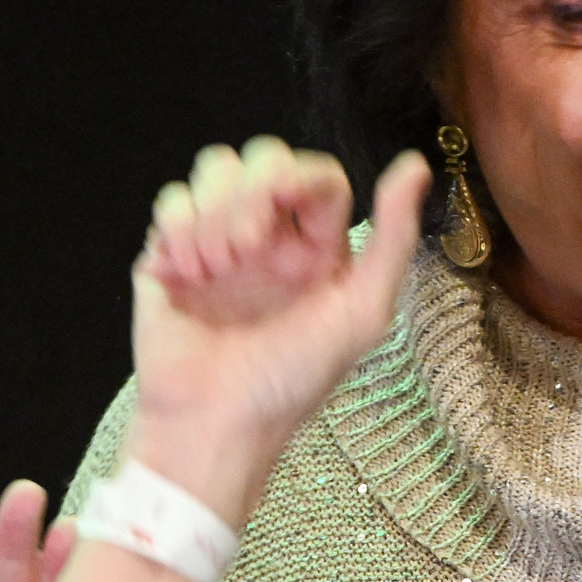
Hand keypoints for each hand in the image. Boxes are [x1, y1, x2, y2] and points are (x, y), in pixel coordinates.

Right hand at [125, 138, 430, 515]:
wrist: (214, 424)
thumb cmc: (291, 383)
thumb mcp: (361, 315)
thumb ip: (394, 239)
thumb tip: (414, 165)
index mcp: (315, 251)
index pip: (315, 174)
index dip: (298, 175)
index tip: (284, 198)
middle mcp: (267, 241)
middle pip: (260, 157)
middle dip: (249, 193)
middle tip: (246, 250)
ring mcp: (216, 246)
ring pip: (214, 169)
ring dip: (213, 214)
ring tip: (214, 270)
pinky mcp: (167, 256)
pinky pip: (170, 201)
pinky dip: (178, 229)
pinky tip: (187, 274)